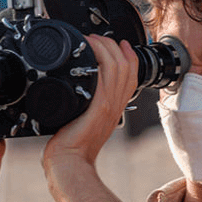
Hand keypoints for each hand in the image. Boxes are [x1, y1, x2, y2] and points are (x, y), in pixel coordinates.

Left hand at [43, 34, 137, 170]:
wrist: (70, 163)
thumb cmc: (73, 150)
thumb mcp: (84, 124)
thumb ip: (85, 109)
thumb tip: (75, 98)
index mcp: (114, 109)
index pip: (131, 77)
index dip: (129, 57)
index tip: (122, 44)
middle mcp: (115, 106)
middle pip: (126, 68)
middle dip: (115, 47)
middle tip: (100, 38)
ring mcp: (108, 106)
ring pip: (117, 67)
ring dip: (106, 48)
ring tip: (93, 40)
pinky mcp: (98, 107)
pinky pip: (104, 76)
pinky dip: (98, 58)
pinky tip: (89, 51)